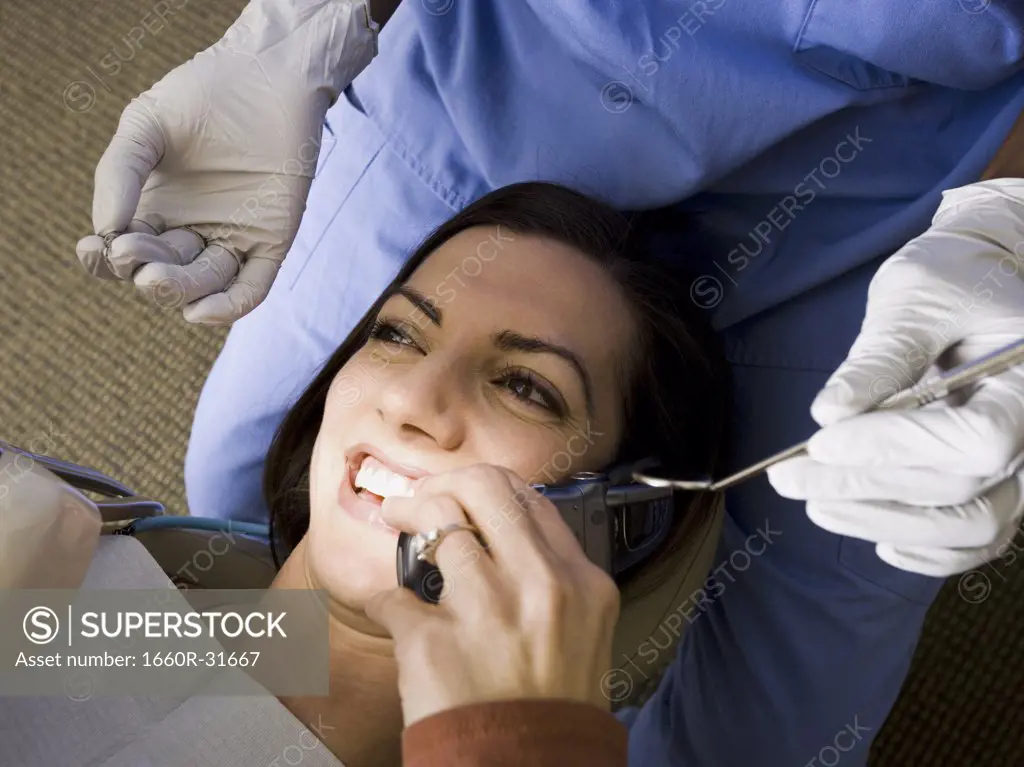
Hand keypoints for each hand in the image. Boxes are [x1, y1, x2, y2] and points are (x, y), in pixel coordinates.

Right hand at [75, 0, 377, 324]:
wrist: (265, 75)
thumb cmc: (202, 95)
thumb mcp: (146, 127)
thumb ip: (120, 173)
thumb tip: (105, 231)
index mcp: (156, 211)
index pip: (125, 255)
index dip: (105, 262)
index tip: (94, 248)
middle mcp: (193, 232)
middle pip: (162, 274)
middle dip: (144, 271)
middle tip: (133, 253)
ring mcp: (233, 238)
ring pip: (202, 286)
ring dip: (178, 289)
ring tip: (155, 276)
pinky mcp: (271, 241)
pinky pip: (251, 288)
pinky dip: (228, 307)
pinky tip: (203, 312)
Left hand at [364, 464, 620, 725]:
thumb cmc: (552, 710)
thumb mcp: (582, 631)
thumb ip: (552, 576)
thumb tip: (504, 529)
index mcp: (581, 582)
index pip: (531, 499)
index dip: (487, 486)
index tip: (464, 493)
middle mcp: (540, 586)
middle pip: (484, 488)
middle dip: (443, 483)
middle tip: (419, 497)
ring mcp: (486, 610)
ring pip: (437, 521)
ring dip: (408, 514)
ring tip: (396, 522)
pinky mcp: (434, 641)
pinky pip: (395, 594)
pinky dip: (387, 598)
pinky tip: (392, 607)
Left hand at [768, 179, 1023, 576]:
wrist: (977, 280)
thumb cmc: (950, 278)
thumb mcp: (914, 297)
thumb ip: (880, 358)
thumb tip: (830, 417)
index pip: (977, 436)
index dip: (897, 447)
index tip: (822, 443)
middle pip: (963, 487)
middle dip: (866, 485)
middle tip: (790, 477)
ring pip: (971, 524)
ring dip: (883, 520)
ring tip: (812, 499)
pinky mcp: (998, 481)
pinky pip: (977, 536)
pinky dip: (926, 548)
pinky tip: (872, 535)